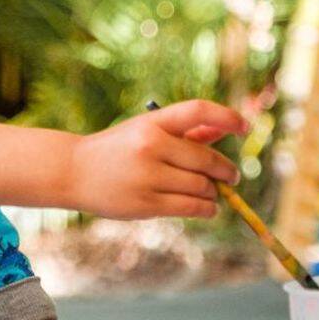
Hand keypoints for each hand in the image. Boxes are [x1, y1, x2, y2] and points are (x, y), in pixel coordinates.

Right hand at [64, 100, 246, 219]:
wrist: (73, 171)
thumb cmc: (117, 149)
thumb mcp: (146, 131)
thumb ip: (185, 132)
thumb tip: (224, 131)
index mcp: (152, 122)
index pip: (198, 111)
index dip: (227, 117)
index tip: (245, 127)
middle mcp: (151, 145)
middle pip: (206, 158)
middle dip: (225, 170)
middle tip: (231, 177)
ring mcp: (148, 176)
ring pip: (201, 186)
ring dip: (214, 192)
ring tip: (213, 193)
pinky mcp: (145, 203)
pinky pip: (190, 207)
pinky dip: (206, 208)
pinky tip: (207, 207)